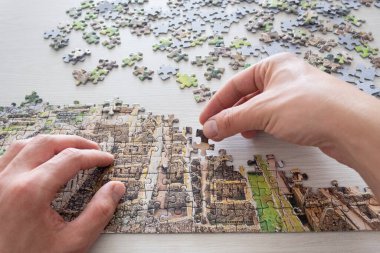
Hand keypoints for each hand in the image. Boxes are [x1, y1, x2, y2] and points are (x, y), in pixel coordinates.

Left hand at [0, 135, 125, 252]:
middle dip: (75, 142)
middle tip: (93, 149)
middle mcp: (9, 180)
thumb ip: (98, 214)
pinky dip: (29, 150)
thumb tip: (115, 189)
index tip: (106, 159)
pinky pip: (9, 156)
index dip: (93, 156)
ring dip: (51, 142)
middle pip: (47, 143)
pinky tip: (40, 158)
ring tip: (69, 149)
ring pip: (25, 144)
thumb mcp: (72, 243)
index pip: (70, 159)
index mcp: (31, 192)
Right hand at [200, 53, 379, 197]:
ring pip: (260, 108)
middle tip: (217, 130)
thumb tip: (209, 128)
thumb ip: (233, 119)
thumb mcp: (263, 111)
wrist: (351, 126)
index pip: (236, 84)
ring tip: (236, 134)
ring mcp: (294, 96)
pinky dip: (261, 126)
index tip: (205, 120)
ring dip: (245, 122)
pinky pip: (274, 117)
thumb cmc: (309, 107)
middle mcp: (283, 78)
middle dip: (231, 114)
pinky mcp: (304, 113)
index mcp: (273, 66)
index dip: (217, 103)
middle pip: (247, 96)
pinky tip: (256, 135)